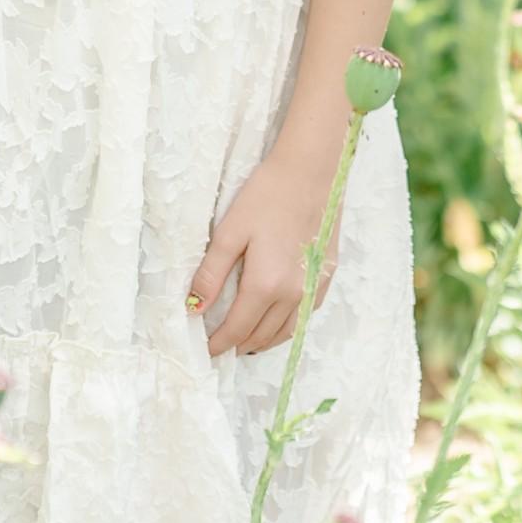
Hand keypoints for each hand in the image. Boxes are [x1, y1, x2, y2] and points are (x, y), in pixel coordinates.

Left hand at [187, 145, 343, 357]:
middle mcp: (294, 294)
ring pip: (286, 331)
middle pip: (262, 336)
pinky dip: (287, 326)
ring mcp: (315, 287)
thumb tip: (193, 308)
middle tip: (221, 346)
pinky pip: (305, 316)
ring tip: (244, 341)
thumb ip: (211, 274)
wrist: (312, 171)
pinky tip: (276, 320)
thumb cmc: (266, 195)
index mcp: (266, 285)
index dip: (219, 344)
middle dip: (239, 345)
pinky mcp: (328, 275)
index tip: (205, 351)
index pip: (238, 330)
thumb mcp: (230, 232)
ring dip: (263, 341)